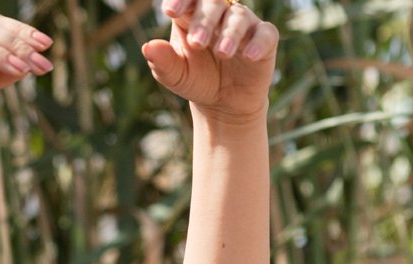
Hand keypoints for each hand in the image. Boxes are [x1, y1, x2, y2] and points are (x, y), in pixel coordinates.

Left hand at [142, 0, 277, 122]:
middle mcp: (219, 13)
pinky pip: (265, 34)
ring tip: (222, 53)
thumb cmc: (197, 80)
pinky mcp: (264, 40)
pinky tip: (250, 55)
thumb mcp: (176, 75)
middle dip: (204, 20)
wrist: (223, 104)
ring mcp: (243, 24)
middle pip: (214, 3)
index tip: (170, 12)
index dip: (181, 0)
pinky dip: (258, 42)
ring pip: (238, 17)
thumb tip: (147, 47)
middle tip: (197, 42)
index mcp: (193, 14)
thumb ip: (162, 61)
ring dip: (229, 34)